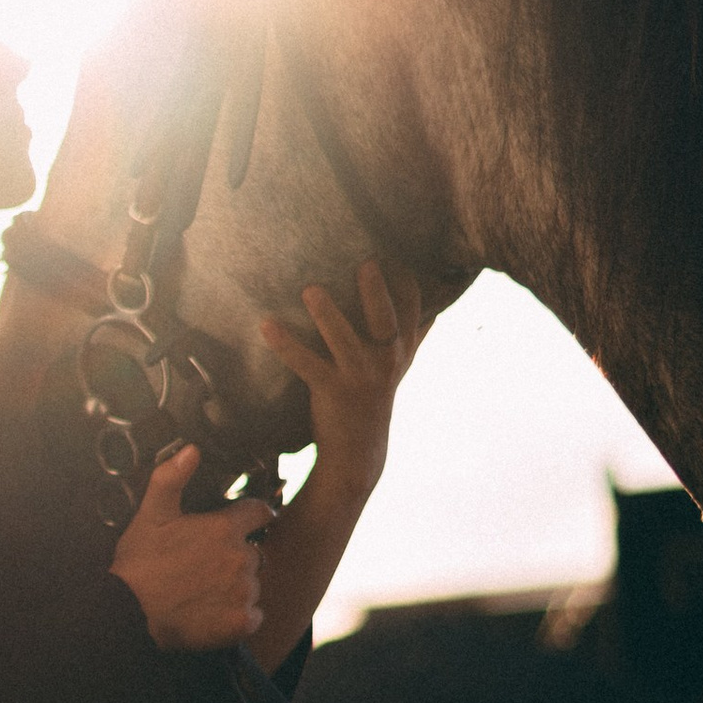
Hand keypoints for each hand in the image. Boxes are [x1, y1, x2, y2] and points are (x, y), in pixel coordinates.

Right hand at [110, 444, 269, 653]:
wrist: (128, 614)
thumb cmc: (138, 564)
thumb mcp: (150, 514)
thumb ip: (172, 478)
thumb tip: (191, 450)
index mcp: (224, 528)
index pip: (260, 512)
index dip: (251, 515)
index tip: (242, 522)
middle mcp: (240, 558)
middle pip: (255, 551)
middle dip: (236, 555)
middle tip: (205, 565)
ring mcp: (242, 591)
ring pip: (252, 584)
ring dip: (237, 587)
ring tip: (204, 591)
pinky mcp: (240, 622)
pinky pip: (253, 616)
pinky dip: (239, 616)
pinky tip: (213, 613)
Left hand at [259, 258, 421, 490]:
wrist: (359, 450)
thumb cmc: (376, 397)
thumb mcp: (401, 367)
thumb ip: (416, 337)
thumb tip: (436, 311)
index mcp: (400, 350)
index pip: (412, 309)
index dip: (406, 281)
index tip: (395, 252)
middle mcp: (385, 361)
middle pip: (385, 322)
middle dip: (377, 293)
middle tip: (367, 262)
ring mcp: (358, 377)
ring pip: (345, 342)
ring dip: (327, 315)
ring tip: (310, 289)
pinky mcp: (330, 390)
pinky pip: (306, 364)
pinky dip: (285, 344)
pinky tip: (267, 324)